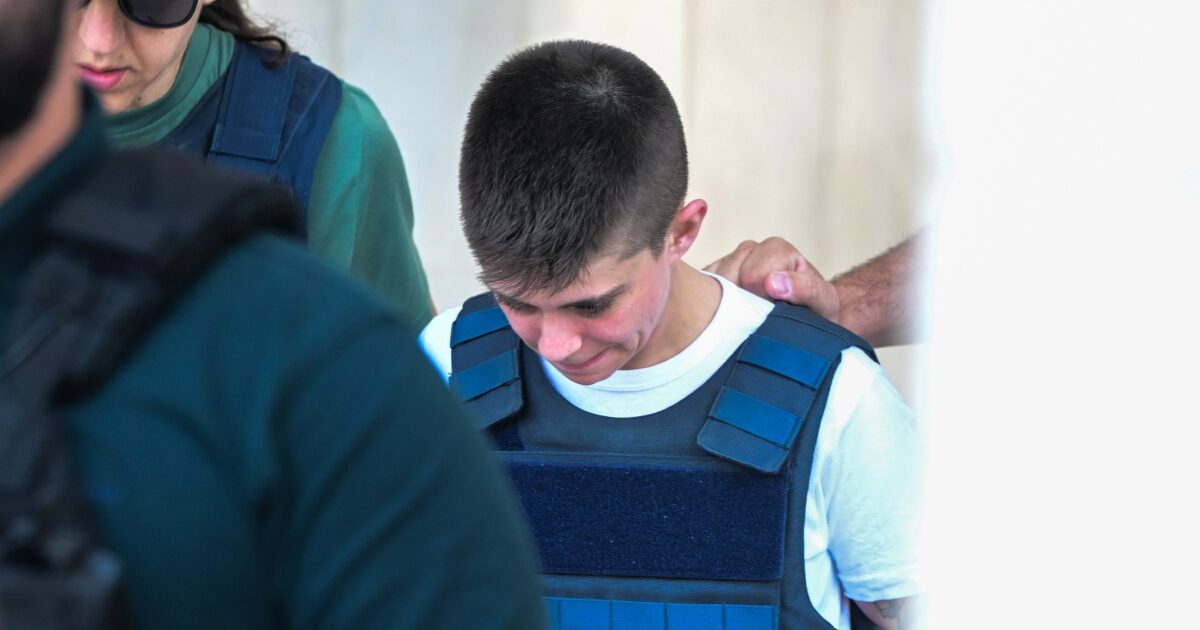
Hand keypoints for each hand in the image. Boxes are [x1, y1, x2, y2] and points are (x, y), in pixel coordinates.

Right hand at [704, 237, 841, 323]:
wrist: (806, 317)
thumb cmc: (815, 309)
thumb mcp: (822, 302)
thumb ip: (805, 288)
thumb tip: (773, 283)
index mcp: (776, 249)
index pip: (753, 273)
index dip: (759, 297)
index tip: (771, 311)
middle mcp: (749, 251)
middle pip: (728, 277)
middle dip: (739, 302)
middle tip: (757, 319)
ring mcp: (728, 264)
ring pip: (710, 284)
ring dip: (723, 307)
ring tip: (745, 320)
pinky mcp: (710, 279)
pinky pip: (698, 290)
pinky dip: (707, 307)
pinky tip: (724, 319)